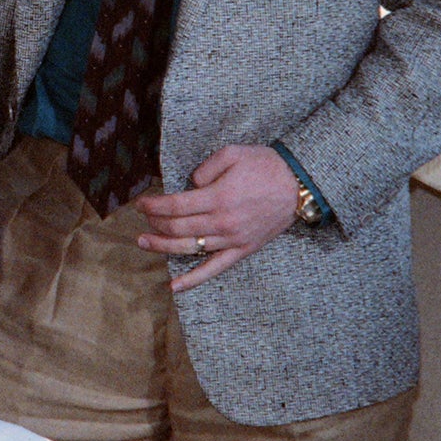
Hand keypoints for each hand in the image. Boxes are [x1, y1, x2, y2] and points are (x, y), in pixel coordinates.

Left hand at [135, 144, 299, 292]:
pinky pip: (214, 269)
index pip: (175, 206)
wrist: (299, 184)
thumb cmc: (265, 165)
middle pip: (178, 228)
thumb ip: (205, 168)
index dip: (154, 205)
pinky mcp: (243, 250)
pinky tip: (174, 287)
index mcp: (218, 198)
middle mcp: (222, 222)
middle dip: (155, 223)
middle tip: (142, 218)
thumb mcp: (232, 153)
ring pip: (189, 249)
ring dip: (162, 247)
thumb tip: (190, 184)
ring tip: (143, 242)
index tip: (141, 203)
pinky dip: (193, 279)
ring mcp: (232, 240)